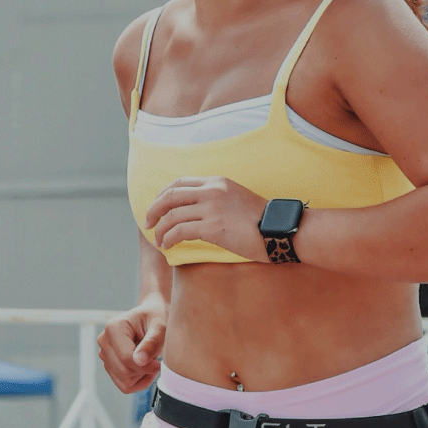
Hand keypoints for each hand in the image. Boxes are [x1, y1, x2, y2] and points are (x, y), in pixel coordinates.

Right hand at [97, 294, 166, 392]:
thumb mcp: (160, 327)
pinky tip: (146, 368)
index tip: (159, 363)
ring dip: (141, 376)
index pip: (126, 358)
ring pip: (123, 381)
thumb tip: (139, 361)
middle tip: (157, 361)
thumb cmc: (156, 318)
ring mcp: (104, 354)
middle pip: (123, 371)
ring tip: (151, 361)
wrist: (151, 317)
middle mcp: (104, 341)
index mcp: (113, 328)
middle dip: (144, 371)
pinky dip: (138, 382)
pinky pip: (123, 385)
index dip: (146, 366)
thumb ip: (151, 342)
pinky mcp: (109, 365)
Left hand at [144, 177, 268, 261]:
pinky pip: (180, 231)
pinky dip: (169, 238)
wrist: (280, 229)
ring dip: (160, 229)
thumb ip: (218, 200)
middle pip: (170, 195)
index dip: (163, 195)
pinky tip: (167, 246)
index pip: (181, 182)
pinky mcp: (212, 227)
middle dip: (154, 209)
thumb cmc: (263, 220)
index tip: (157, 207)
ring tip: (158, 240)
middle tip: (147, 222)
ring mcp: (211, 208)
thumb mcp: (237, 199)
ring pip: (172, 215)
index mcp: (217, 181)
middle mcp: (212, 190)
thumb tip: (198, 212)